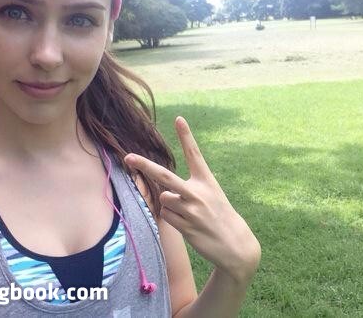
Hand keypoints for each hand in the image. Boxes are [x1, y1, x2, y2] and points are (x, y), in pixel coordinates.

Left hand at [124, 116, 260, 283]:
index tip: (179, 119)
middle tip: (128, 157)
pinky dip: (172, 218)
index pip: (194, 154)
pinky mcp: (186, 225)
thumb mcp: (211, 194)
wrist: (233, 243)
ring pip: (164, 199)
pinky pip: (166, 215)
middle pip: (165, 176)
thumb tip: (162, 191)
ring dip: (170, 204)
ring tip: (188, 212)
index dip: (186, 136)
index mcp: (206, 180)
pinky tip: (187, 223)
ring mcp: (191, 209)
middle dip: (144, 166)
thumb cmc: (218, 214)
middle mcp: (198, 192)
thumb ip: (189, 187)